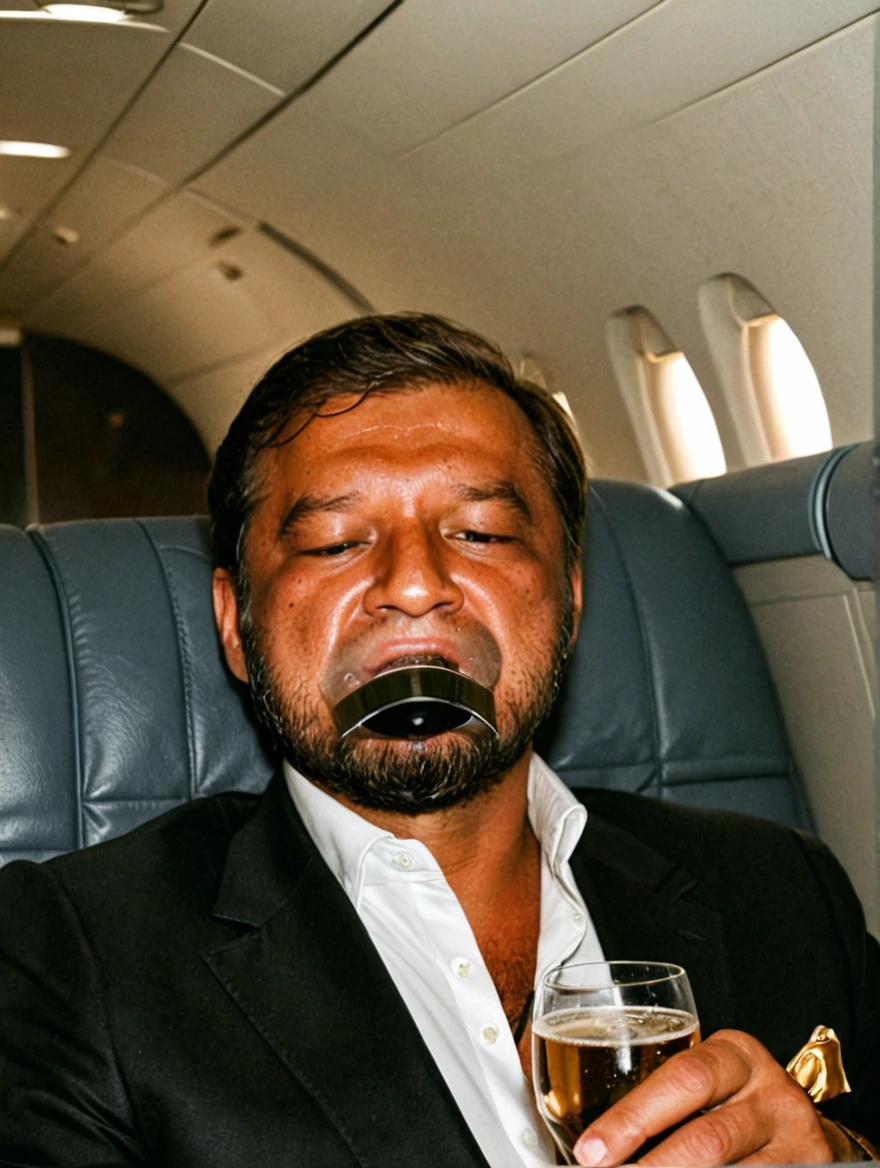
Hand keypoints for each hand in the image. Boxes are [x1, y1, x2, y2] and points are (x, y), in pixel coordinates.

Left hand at [572, 1029, 835, 1165]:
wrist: (807, 1132)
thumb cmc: (734, 1103)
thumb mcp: (706, 1084)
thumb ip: (659, 1099)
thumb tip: (587, 1144)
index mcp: (734, 1055)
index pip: (682, 1079)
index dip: (632, 1119)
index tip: (591, 1151)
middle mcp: (771, 1092)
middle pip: (707, 1137)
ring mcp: (796, 1137)